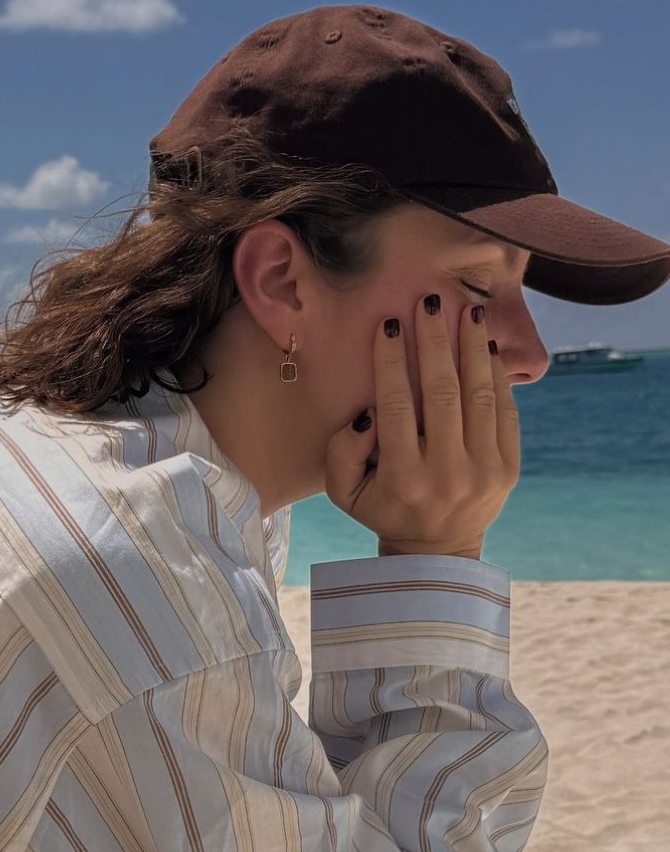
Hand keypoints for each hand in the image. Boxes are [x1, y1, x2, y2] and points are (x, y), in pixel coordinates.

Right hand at [324, 292, 519, 555]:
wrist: (436, 549)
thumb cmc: (383, 508)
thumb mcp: (344, 492)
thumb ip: (342, 451)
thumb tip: (369, 411)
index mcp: (403, 479)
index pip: (397, 407)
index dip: (392, 362)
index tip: (389, 325)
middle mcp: (447, 473)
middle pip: (442, 393)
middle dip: (435, 341)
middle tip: (430, 302)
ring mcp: (484, 471)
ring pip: (479, 396)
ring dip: (472, 348)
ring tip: (467, 311)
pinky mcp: (508, 468)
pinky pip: (504, 411)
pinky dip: (497, 375)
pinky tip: (486, 347)